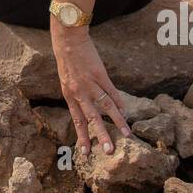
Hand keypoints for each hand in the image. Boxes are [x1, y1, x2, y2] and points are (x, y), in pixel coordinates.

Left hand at [52, 23, 129, 156]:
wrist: (68, 39)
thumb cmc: (66, 60)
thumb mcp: (66, 80)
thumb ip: (75, 94)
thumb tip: (87, 108)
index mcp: (69, 95)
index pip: (77, 120)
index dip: (82, 136)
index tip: (86, 152)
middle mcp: (79, 92)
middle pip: (92, 118)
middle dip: (101, 135)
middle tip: (109, 151)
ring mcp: (90, 83)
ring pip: (106, 106)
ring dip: (117, 121)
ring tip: (126, 133)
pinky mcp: (100, 74)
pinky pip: (112, 91)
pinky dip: (119, 102)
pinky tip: (126, 111)